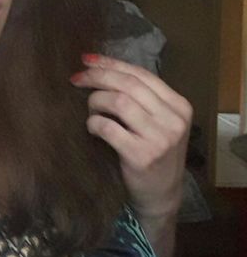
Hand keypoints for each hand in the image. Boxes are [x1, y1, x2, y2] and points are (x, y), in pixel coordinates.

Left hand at [70, 54, 192, 219]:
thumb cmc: (154, 155)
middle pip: (128, 85)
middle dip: (98, 77)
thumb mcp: (158, 123)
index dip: (112, 64)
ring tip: (90, 109)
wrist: (161, 196)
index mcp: (179, 105)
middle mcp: (173, 119)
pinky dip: (94, 123)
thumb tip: (100, 68)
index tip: (87, 59)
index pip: (141, 74)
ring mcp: (159, 138)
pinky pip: (108, 128)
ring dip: (96, 101)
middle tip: (77, 78)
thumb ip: (141, 99)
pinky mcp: (141, 156)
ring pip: (118, 102)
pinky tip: (92, 127)